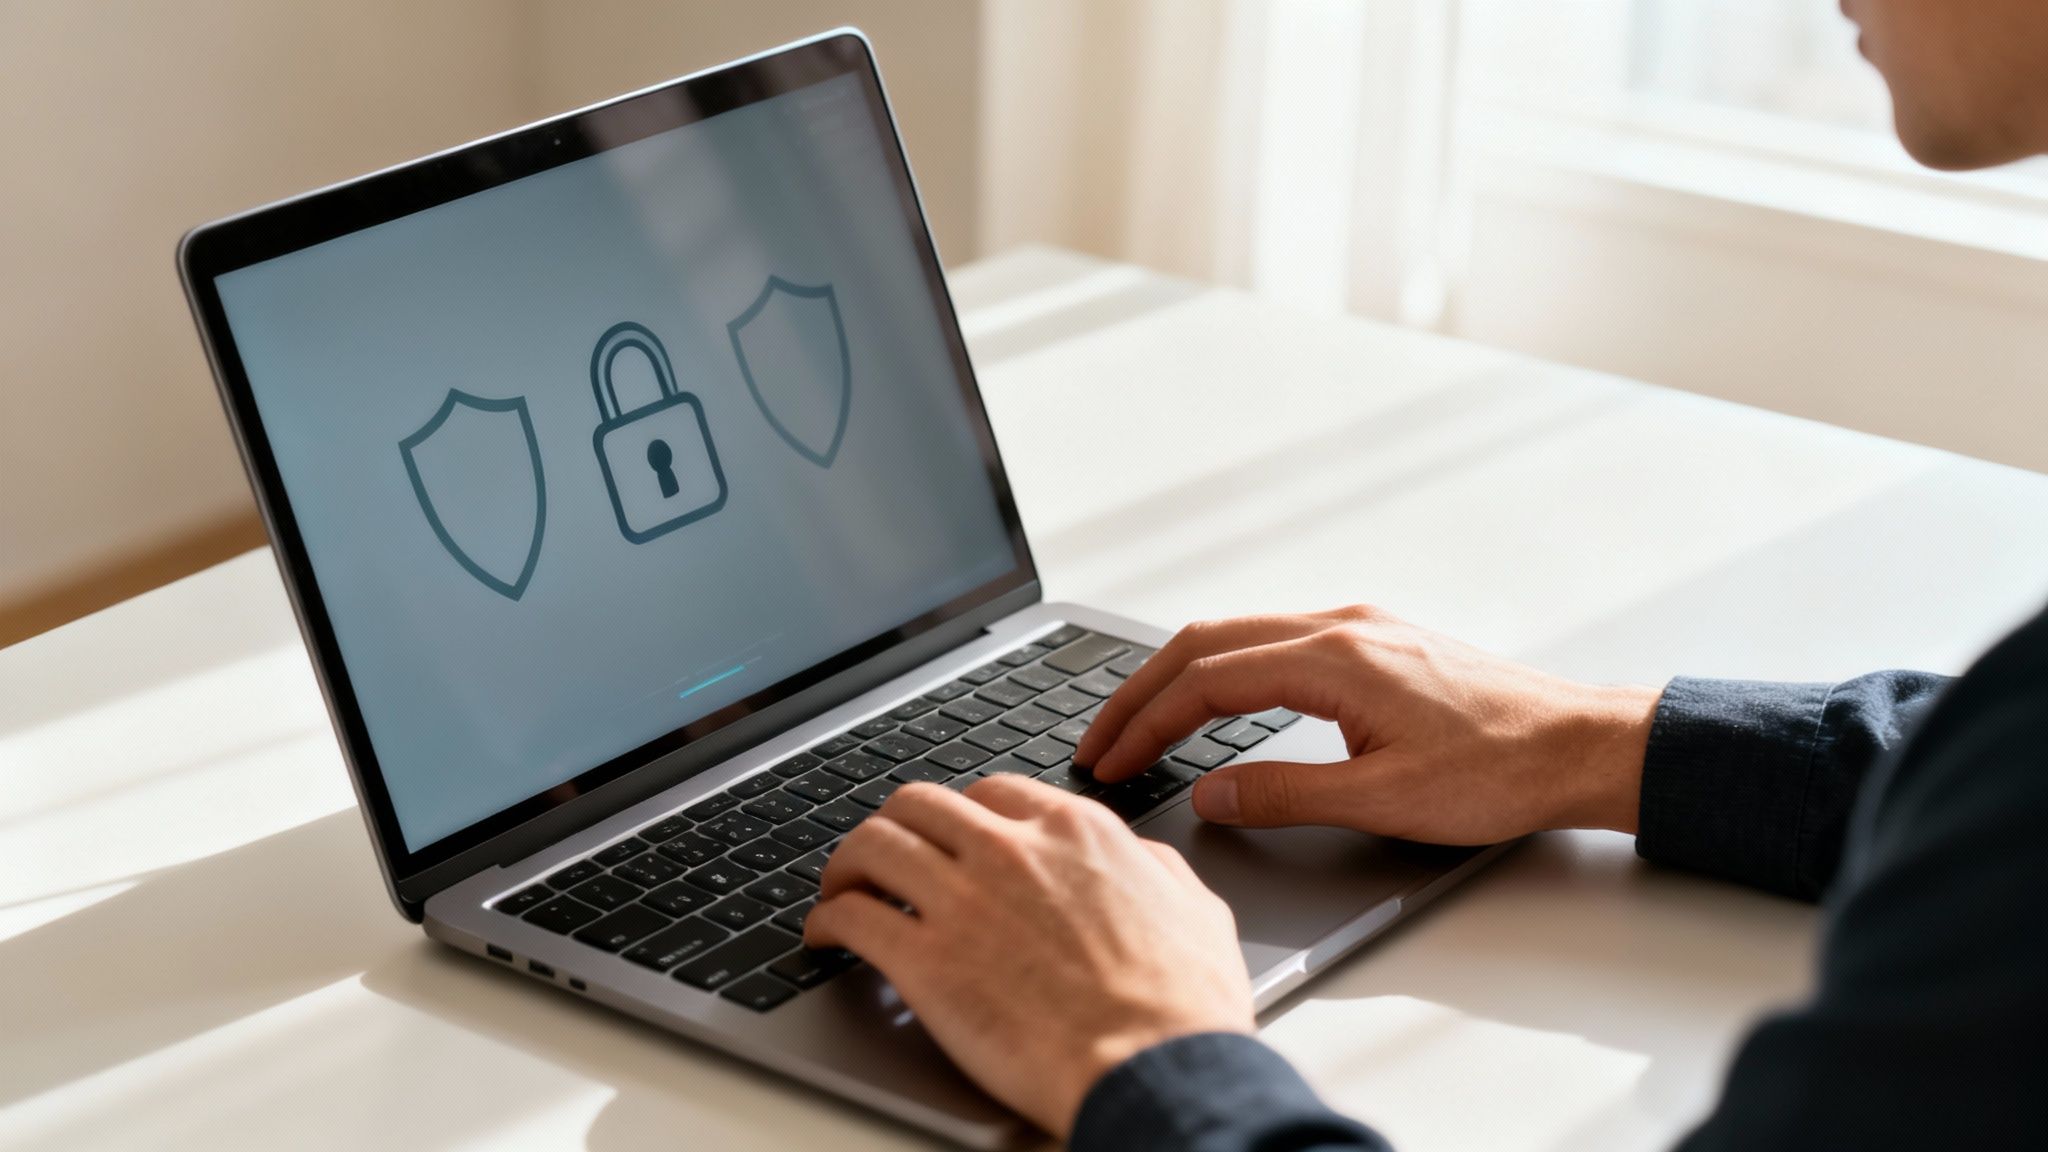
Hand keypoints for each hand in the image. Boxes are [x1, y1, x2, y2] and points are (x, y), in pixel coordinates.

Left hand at [803, 776, 1253, 1137]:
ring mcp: (962, 899)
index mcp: (1073, 831)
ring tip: (839, 889)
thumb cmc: (1182, 1006)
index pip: (991, 792)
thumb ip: (1153, 868)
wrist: (1156, 1067)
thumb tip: (1138, 859)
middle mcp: (1009, 849)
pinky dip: (825, 922)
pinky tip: (823, 937)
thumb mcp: (1194, 908)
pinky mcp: (925, 961)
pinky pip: (850, 918)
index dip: (960, 816)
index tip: (949, 839)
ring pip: (873, 845)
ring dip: (847, 865)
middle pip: (919, 804)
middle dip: (895, 825)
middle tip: (884, 856)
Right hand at [1075, 605, 1660, 842]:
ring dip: (1180, 676)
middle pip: (1207, 641)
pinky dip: (1223, 669)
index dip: (1146, 722)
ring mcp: (1360, 628)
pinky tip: (1214, 702)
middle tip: (1100, 740)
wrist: (1582, 745)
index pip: (1207, 680)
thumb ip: (1285, 794)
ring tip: (1141, 723)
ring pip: (1238, 633)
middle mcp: (1342, 627)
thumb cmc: (1501, 771)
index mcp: (1336, 659)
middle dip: (1142, 691)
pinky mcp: (1376, 642)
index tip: (1109, 758)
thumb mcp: (1384, 800)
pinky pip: (1274, 640)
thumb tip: (1210, 793)